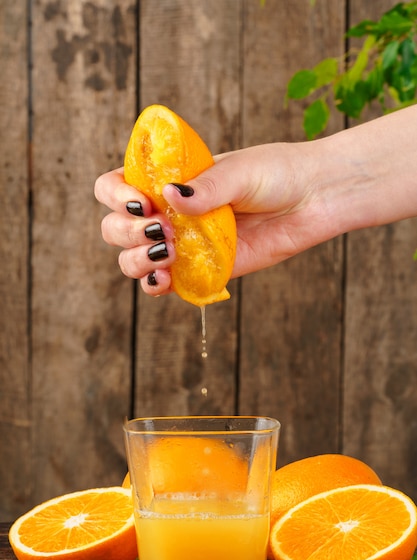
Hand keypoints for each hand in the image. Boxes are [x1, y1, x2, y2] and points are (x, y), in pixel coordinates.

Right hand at [95, 143, 325, 295]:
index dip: (116, 195)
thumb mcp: (240, 171)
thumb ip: (206, 187)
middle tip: (159, 229)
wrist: (313, 200)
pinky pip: (165, 283)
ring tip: (166, 252)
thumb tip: (170, 196)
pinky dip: (154, 285)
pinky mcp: (201, 269)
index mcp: (169, 178)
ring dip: (135, 259)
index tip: (143, 201)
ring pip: (132, 258)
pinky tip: (164, 278)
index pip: (116, 185)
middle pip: (115, 226)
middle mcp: (169, 211)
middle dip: (125, 231)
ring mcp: (183, 242)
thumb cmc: (277, 174)